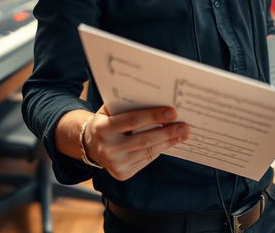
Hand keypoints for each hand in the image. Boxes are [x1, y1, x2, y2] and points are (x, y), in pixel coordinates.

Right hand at [67, 105, 188, 180]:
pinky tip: (170, 142)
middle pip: (144, 140)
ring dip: (168, 142)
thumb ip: (128, 106)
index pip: (132, 121)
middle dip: (167, 132)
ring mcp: (114, 164)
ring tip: (182, 133)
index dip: (153, 116)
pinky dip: (160, 150)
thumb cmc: (106, 120)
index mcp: (102, 128)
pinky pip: (146, 160)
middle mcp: (107, 149)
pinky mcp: (122, 174)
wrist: (89, 144)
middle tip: (185, 126)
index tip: (173, 112)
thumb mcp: (110, 110)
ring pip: (148, 152)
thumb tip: (158, 99)